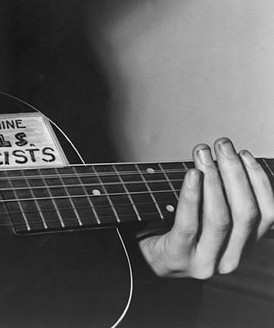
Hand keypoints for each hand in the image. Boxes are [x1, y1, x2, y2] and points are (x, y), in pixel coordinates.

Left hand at [138, 138, 273, 277]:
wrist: (145, 258)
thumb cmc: (177, 230)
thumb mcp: (207, 217)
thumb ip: (224, 198)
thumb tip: (231, 157)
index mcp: (244, 246)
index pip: (267, 214)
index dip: (259, 181)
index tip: (245, 153)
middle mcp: (231, 259)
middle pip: (245, 213)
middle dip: (235, 173)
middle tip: (222, 145)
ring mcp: (206, 262)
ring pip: (220, 218)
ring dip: (214, 180)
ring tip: (204, 154)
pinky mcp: (180, 257)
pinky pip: (189, 224)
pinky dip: (192, 196)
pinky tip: (191, 175)